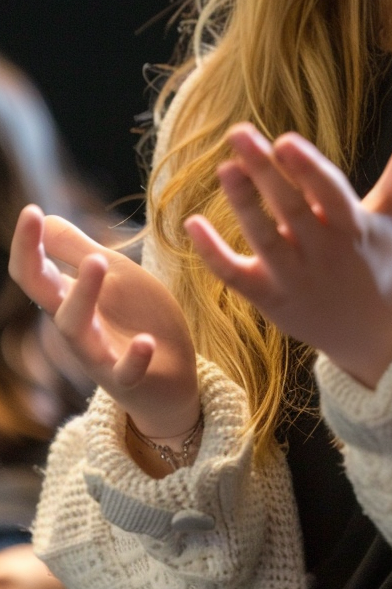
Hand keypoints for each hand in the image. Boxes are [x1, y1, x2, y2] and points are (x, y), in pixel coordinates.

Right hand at [9, 207, 198, 439]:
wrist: (168, 376)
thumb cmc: (135, 318)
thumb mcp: (113, 274)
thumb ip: (77, 249)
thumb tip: (44, 217)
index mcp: (70, 297)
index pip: (35, 271)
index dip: (27, 243)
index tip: (29, 210)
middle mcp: (76, 324)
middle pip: (44, 294)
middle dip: (33, 259)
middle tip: (35, 218)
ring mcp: (99, 353)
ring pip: (75, 328)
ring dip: (83, 294)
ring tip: (97, 260)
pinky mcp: (129, 378)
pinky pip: (124, 372)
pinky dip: (133, 359)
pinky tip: (145, 343)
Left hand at [184, 123, 391, 388]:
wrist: (373, 336)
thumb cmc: (381, 261)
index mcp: (354, 228)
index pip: (329, 193)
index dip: (307, 168)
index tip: (284, 139)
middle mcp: (324, 253)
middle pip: (290, 209)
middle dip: (264, 171)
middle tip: (239, 134)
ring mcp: (295, 278)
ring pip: (263, 240)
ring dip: (242, 205)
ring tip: (224, 169)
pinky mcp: (270, 300)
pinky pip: (237, 276)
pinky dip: (212, 254)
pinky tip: (191, 223)